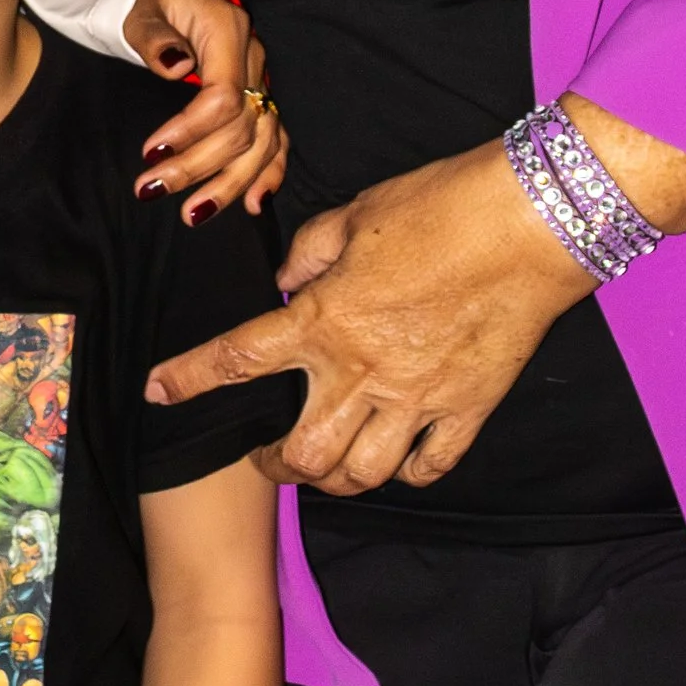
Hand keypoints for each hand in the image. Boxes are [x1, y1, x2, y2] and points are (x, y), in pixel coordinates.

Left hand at [124, 0, 287, 220]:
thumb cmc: (148, 1)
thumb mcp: (142, 10)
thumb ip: (155, 37)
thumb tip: (176, 66)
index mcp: (228, 31)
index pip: (223, 97)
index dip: (189, 131)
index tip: (150, 155)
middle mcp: (253, 59)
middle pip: (241, 127)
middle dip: (197, 166)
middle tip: (151, 190)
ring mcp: (261, 79)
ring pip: (261, 142)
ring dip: (230, 183)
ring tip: (194, 213)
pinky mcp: (259, 96)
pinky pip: (275, 139)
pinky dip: (269, 173)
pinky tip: (255, 204)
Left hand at [148, 140, 587, 495]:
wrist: (528, 224)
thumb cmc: (440, 206)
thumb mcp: (355, 213)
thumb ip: (308, 253)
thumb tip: (287, 279)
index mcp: (323, 319)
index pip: (235, 359)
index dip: (188, 380)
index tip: (157, 391)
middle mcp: (361, 371)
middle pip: (300, 453)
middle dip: (272, 464)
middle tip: (266, 453)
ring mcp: (416, 399)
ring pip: (358, 476)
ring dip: (333, 479)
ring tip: (327, 465)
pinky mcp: (466, 411)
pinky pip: (425, 467)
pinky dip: (405, 471)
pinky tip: (396, 457)